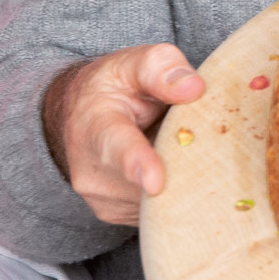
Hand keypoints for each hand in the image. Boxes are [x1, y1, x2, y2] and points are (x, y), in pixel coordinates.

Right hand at [43, 43, 204, 225]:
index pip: (117, 147)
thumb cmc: (115, 86)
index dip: (137, 164)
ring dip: (181, 177)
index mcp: (97, 125)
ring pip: (161, 200)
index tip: (154, 182)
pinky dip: (175, 190)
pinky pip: (160, 210)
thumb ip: (163, 67)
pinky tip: (170, 166)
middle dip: (184, 165)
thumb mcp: (134, 62)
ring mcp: (105, 199)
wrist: (82, 116)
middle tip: (196, 136)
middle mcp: (94, 171)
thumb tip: (194, 88)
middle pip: (151, 181)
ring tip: (174, 145)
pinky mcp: (120, 216)